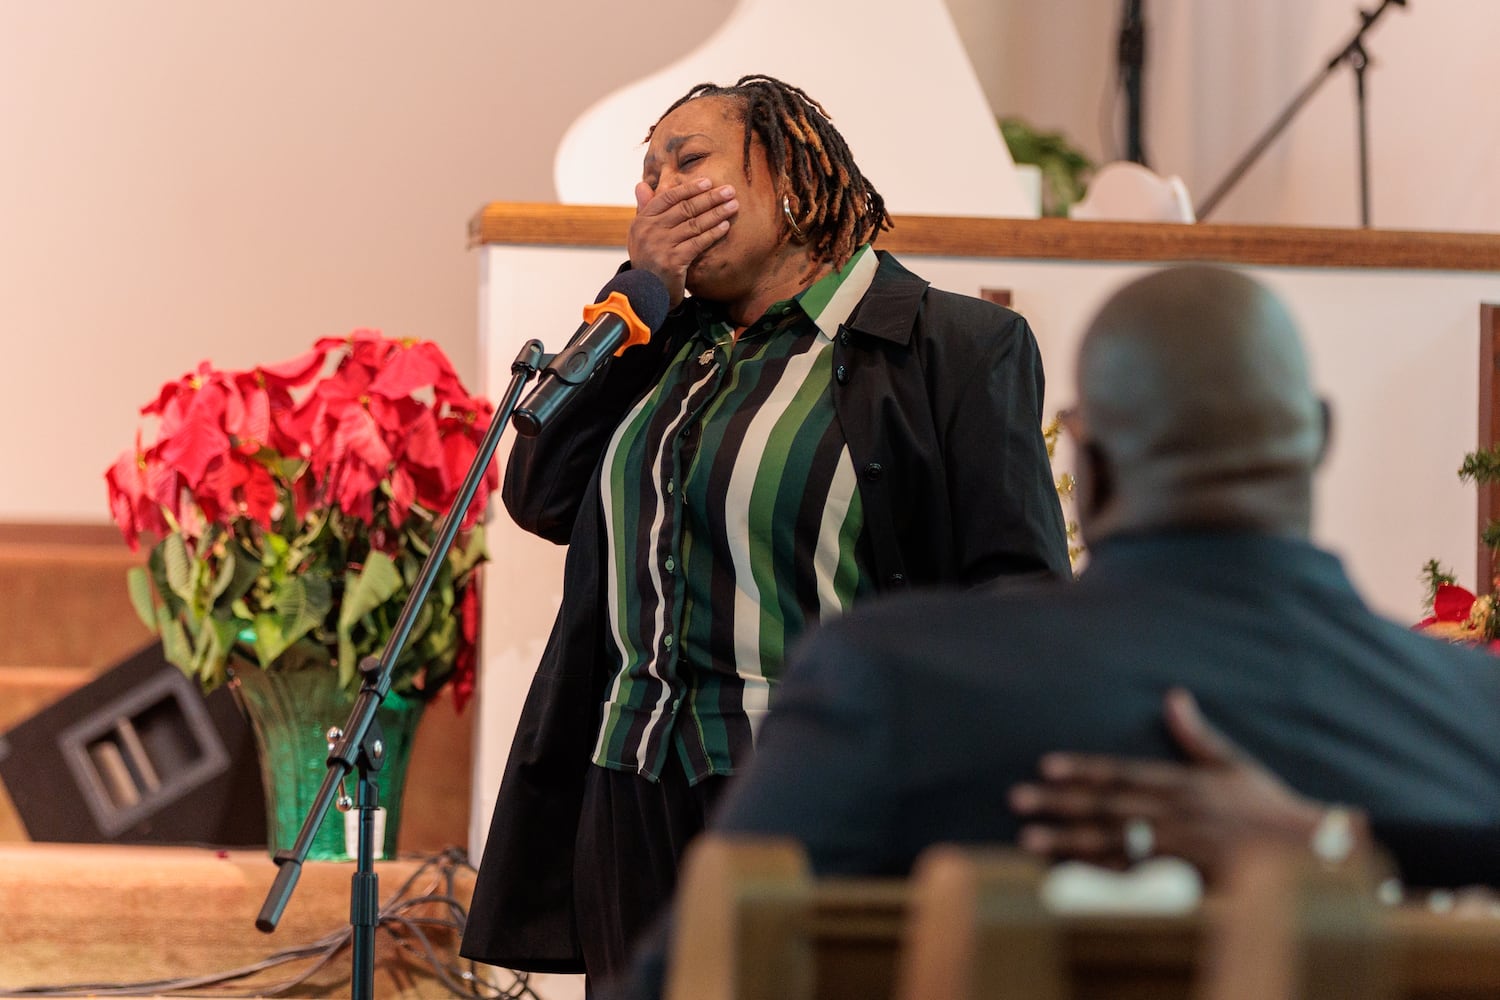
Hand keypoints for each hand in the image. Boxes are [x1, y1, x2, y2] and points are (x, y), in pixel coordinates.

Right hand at [627, 178, 737, 307]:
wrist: (643, 294)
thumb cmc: (647, 262)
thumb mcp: (640, 235)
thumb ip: (644, 210)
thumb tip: (641, 185)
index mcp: (642, 220)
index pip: (668, 198)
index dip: (689, 188)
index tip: (708, 182)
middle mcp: (649, 231)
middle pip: (684, 208)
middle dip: (709, 198)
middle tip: (729, 190)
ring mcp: (660, 246)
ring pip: (694, 224)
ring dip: (716, 213)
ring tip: (733, 205)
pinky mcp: (673, 262)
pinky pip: (698, 243)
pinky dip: (713, 233)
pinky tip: (725, 226)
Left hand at [1008, 688, 1352, 880]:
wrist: (1303, 855)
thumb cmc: (1264, 806)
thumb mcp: (1231, 764)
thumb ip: (1195, 734)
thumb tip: (1174, 695)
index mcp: (1181, 784)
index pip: (1121, 773)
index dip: (1082, 769)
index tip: (1046, 765)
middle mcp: (1173, 815)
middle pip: (1106, 808)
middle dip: (1058, 804)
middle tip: (1017, 801)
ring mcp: (1176, 850)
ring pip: (1112, 845)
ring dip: (1067, 842)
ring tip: (1028, 839)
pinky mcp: (1181, 880)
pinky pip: (1134, 880)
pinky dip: (1098, 877)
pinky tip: (1065, 874)